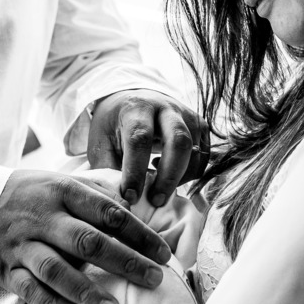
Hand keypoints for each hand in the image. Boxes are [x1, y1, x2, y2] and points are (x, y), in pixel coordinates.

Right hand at [0, 169, 171, 303]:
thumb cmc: (29, 194)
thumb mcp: (59, 181)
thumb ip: (95, 193)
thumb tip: (135, 202)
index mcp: (62, 191)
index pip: (108, 213)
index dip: (139, 232)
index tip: (162, 251)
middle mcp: (44, 218)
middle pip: (88, 241)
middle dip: (125, 261)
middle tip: (154, 277)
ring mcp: (23, 245)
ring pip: (57, 269)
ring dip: (87, 289)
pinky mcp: (7, 270)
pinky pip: (31, 291)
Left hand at [86, 89, 208, 207]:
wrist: (135, 100)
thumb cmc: (115, 126)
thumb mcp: (101, 142)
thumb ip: (108, 169)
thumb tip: (119, 202)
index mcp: (136, 108)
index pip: (140, 138)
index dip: (136, 171)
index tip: (130, 196)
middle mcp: (166, 107)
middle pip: (178, 141)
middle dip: (168, 177)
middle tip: (156, 201)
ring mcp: (187, 116)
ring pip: (194, 152)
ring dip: (179, 178)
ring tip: (157, 187)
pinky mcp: (200, 127)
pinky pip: (202, 158)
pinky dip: (188, 175)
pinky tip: (166, 173)